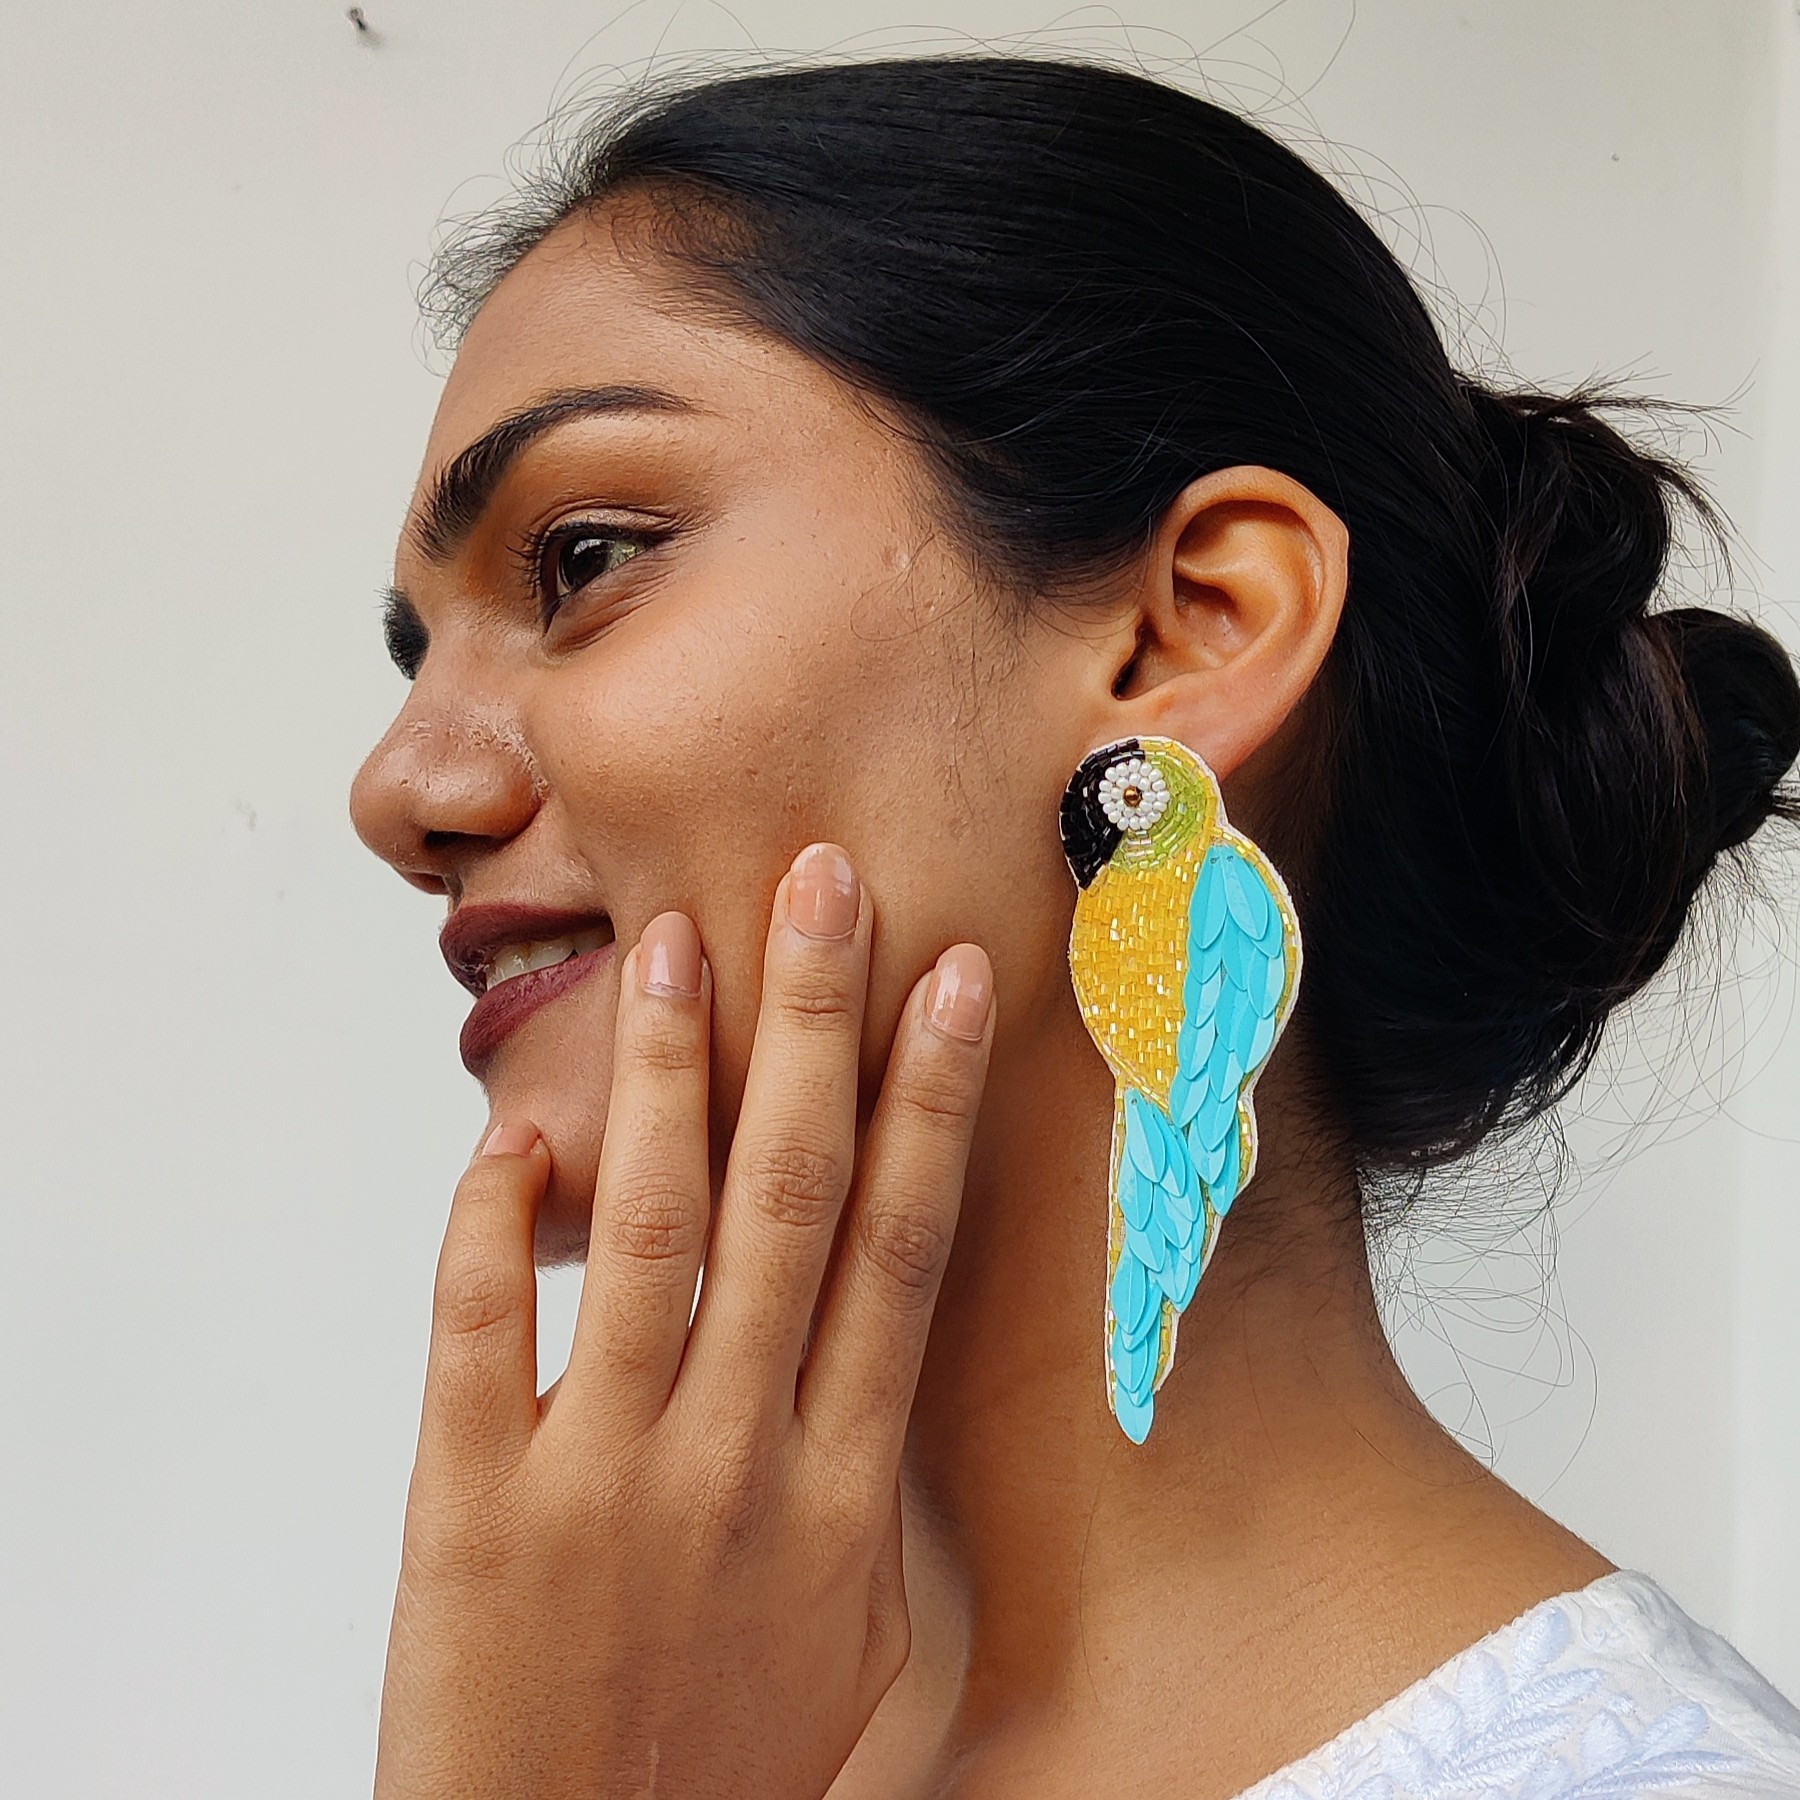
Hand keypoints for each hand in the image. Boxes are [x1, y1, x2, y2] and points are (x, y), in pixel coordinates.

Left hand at [374, 844, 995, 1799]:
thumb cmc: (725, 1767)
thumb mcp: (857, 1632)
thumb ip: (869, 1485)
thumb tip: (875, 1361)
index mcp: (844, 1484)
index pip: (902, 1247)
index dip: (927, 1101)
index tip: (949, 982)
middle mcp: (740, 1457)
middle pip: (793, 1199)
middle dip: (814, 1026)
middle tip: (823, 886)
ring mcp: (607, 1475)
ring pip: (653, 1230)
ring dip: (672, 1076)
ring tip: (678, 944)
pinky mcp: (475, 1508)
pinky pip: (482, 1331)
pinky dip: (494, 1221)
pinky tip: (512, 1131)